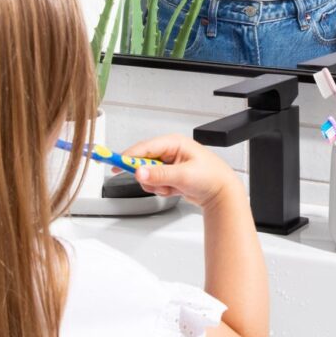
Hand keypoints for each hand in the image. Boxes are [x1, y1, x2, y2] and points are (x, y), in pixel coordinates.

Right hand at [130, 135, 245, 209]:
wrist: (222, 193)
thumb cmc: (211, 177)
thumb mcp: (183, 175)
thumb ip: (159, 175)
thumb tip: (139, 172)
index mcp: (174, 143)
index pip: (144, 148)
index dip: (127, 156)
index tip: (113, 163)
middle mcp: (170, 151)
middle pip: (143, 162)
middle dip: (149, 177)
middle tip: (159, 184)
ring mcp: (169, 164)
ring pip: (148, 176)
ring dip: (156, 185)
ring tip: (172, 187)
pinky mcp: (169, 175)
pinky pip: (155, 183)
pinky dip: (162, 190)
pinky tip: (174, 190)